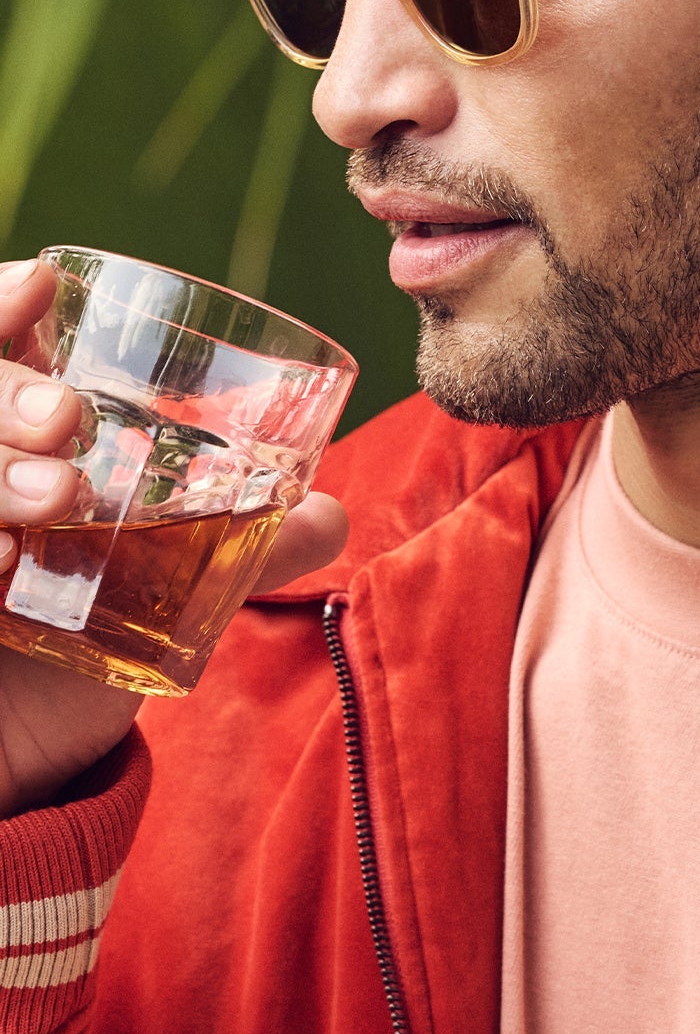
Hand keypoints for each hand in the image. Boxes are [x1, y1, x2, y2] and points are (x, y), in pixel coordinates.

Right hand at [0, 259, 348, 817]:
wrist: (29, 749)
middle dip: (4, 390)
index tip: (41, 285)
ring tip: (58, 497)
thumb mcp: (176, 588)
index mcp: (17, 440)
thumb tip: (333, 514)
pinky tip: (2, 567)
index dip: (2, 302)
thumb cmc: (91, 641)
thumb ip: (251, 548)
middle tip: (65, 420)